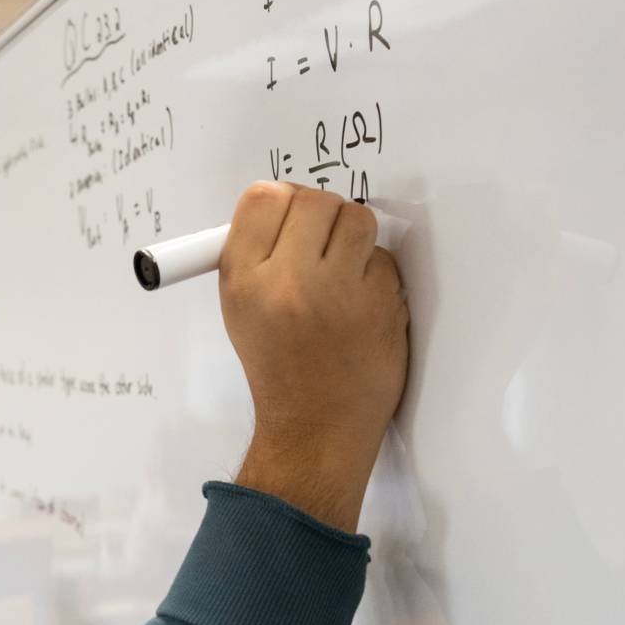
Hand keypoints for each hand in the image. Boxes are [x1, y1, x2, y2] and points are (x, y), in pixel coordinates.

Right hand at [217, 182, 409, 530]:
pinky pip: (384, 259)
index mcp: (242, 281)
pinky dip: (376, 275)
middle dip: (323, 218)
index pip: (263, 197)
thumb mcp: (240, 309)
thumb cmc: (278, 365)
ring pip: (357, 219)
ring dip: (354, 239)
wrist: (315, 427)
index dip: (283, 203)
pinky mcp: (380, 304)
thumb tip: (287, 200)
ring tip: (343, 274)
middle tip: (322, 248)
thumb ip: (256, 253)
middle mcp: (286, 281)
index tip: (291, 223)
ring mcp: (338, 292)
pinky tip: (361, 305)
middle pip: (314, 200)